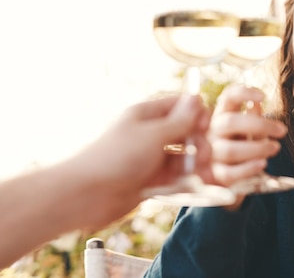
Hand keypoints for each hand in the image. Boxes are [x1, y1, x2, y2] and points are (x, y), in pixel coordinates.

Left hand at [71, 94, 211, 225]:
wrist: (86, 194)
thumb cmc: (115, 158)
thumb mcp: (154, 135)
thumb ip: (179, 120)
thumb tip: (196, 98)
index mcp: (146, 115)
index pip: (179, 106)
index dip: (197, 115)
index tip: (207, 128)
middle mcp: (149, 134)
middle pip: (184, 133)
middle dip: (199, 144)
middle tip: (205, 157)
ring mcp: (149, 158)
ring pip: (181, 157)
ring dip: (195, 165)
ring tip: (205, 177)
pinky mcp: (149, 181)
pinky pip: (174, 178)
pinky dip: (186, 181)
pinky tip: (197, 187)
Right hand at [207, 84, 286, 188]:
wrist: (228, 172)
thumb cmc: (241, 143)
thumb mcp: (248, 129)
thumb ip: (253, 118)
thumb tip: (257, 104)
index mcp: (221, 114)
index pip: (228, 96)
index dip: (243, 93)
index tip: (263, 96)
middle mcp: (212, 131)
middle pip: (230, 122)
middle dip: (260, 125)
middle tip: (282, 130)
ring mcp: (210, 153)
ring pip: (230, 150)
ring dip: (257, 148)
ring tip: (276, 147)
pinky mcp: (214, 175)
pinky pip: (229, 173)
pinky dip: (248, 168)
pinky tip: (263, 163)